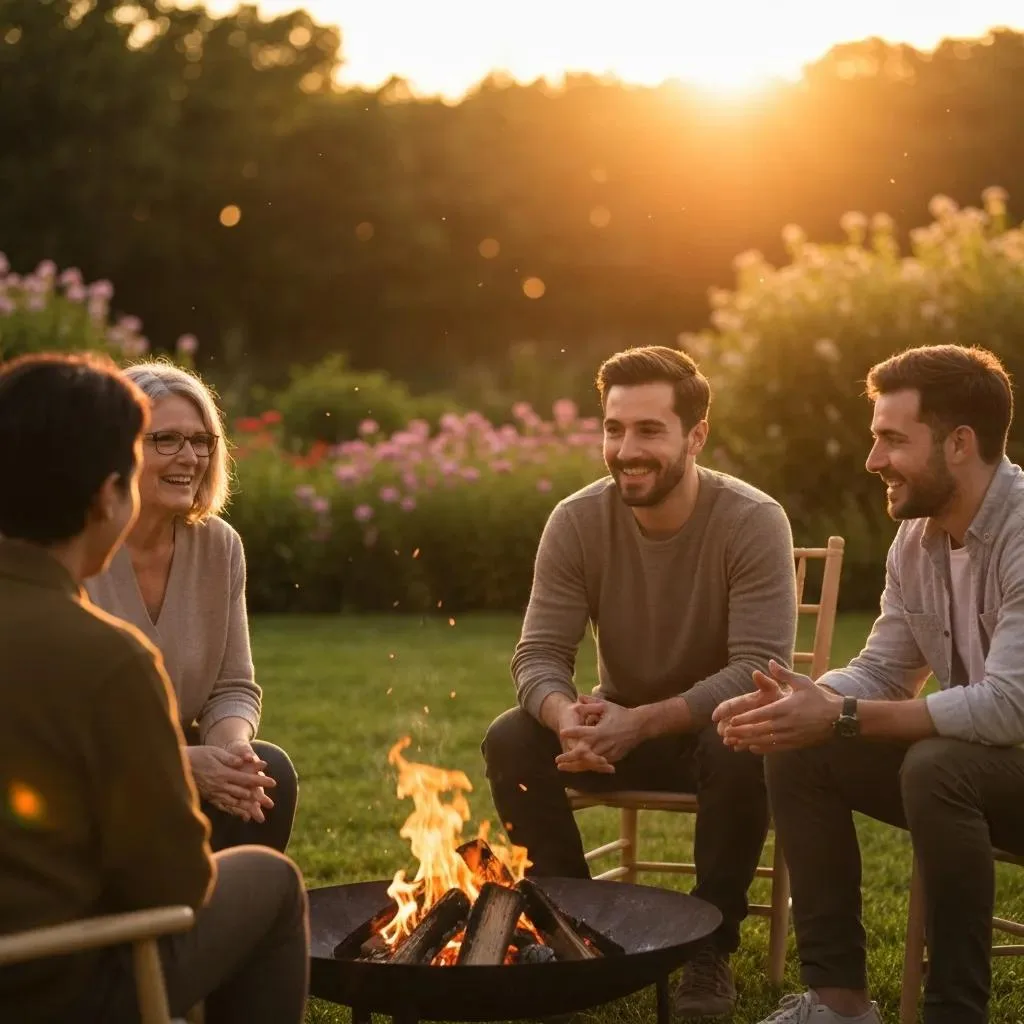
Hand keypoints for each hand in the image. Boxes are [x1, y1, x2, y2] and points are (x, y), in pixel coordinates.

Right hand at [187, 744, 274, 822]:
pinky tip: (240, 815)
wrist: (178, 765)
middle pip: (243, 793)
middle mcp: (220, 786)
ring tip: (258, 813)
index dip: (260, 780)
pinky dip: (233, 811)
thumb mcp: (215, 752)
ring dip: (247, 808)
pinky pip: (223, 806)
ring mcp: (213, 793)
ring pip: (234, 803)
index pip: (246, 778)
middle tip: (270, 803)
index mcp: (223, 773)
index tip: (273, 782)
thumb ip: (230, 758)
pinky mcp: (209, 797)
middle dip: (258, 799)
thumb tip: (245, 761)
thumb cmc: (197, 755)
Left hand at [557, 695, 644, 769]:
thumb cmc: (621, 714)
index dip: (571, 732)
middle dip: (569, 757)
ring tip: (563, 767)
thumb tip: (578, 697)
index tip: (562, 732)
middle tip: (557, 760)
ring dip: (575, 766)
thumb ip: (591, 703)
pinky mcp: (613, 758)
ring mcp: (608, 753)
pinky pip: (597, 764)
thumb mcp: (606, 706)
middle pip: (583, 753)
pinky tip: (577, 768)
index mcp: (600, 730)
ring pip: (589, 762)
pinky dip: (587, 767)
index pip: (582, 732)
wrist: (640, 726)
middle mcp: (603, 743)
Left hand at [716, 660, 841, 753]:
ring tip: (734, 742)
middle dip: (741, 732)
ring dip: (749, 742)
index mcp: (786, 708)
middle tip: (726, 733)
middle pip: (759, 730)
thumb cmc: (818, 698)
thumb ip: (784, 674)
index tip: (732, 721)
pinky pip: (776, 748)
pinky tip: (752, 748)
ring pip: (766, 741)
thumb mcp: (802, 682)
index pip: (761, 715)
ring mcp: (791, 735)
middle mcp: (787, 723)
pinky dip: (763, 749)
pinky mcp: (796, 743)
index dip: (745, 719)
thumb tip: (769, 662)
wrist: (838, 717)